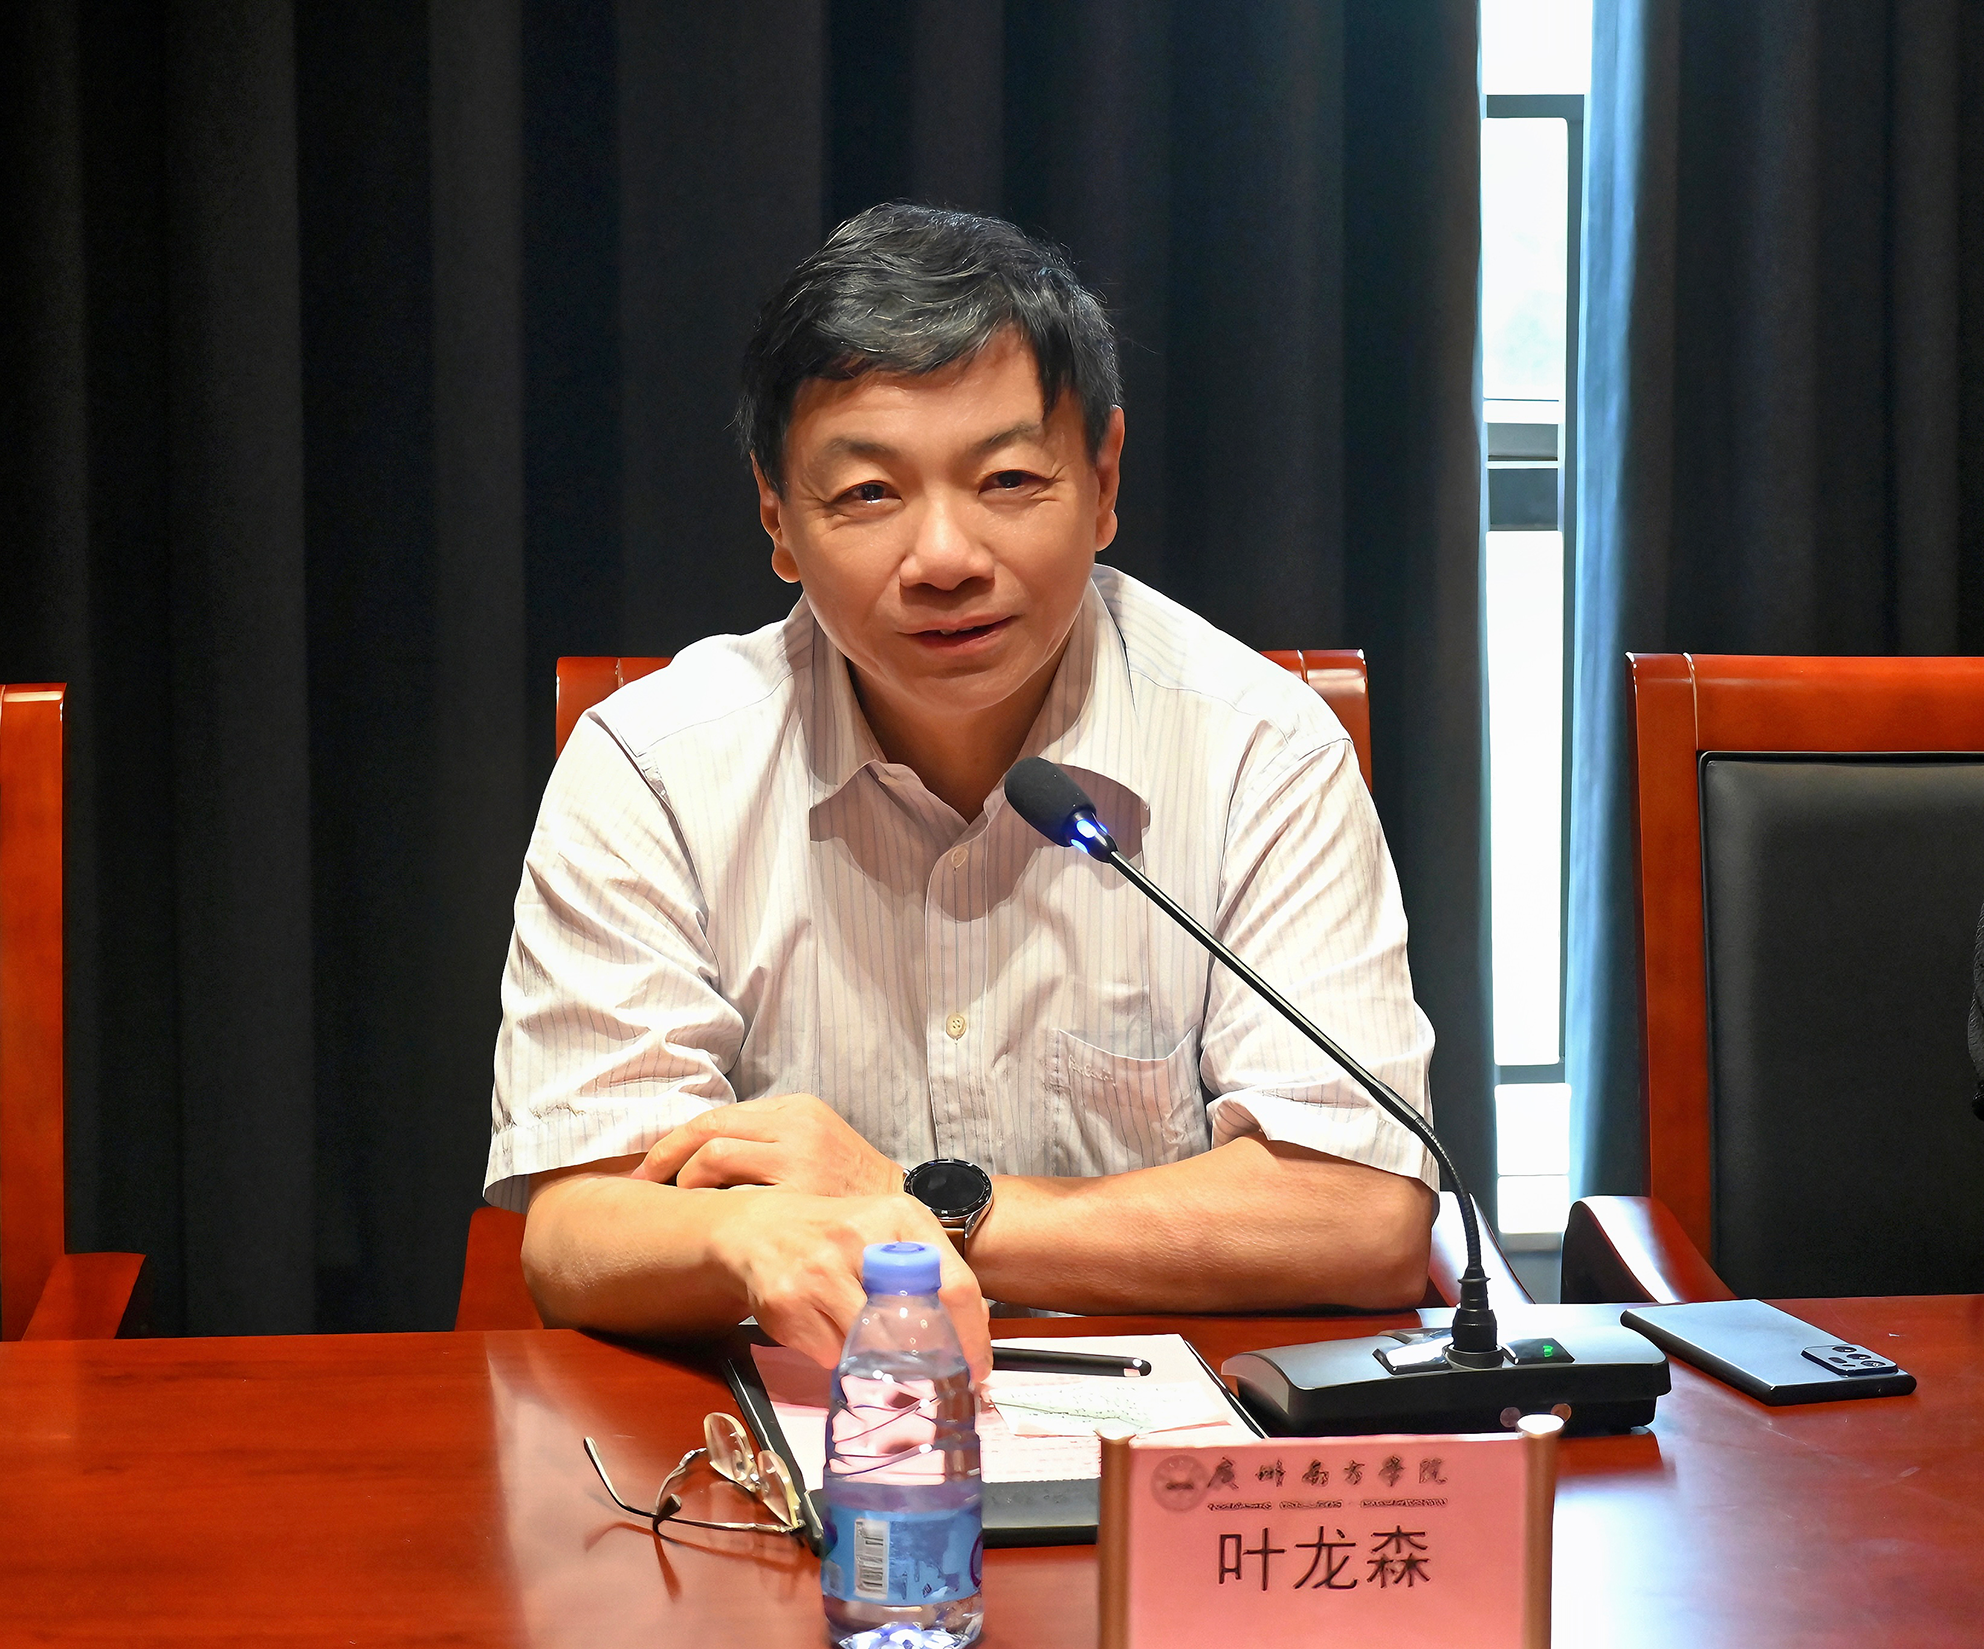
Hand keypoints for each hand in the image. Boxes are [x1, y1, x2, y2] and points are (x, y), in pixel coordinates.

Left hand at [633, 1093, 902, 1198]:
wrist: (901, 1210)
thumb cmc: (849, 1185)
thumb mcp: (816, 1141)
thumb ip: (769, 1140)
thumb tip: (703, 1154)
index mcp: (795, 1109)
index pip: (718, 1116)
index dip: (675, 1142)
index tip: (650, 1168)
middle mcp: (794, 1126)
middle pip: (709, 1131)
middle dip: (666, 1158)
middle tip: (644, 1183)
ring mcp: (798, 1157)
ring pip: (715, 1156)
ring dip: (687, 1182)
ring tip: (682, 1204)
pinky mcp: (802, 1191)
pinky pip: (740, 1194)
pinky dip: (716, 1205)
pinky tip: (711, 1222)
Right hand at [704, 1188, 992, 1380]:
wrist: (758, 1230)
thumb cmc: (836, 1236)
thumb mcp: (889, 1231)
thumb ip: (931, 1271)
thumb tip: (972, 1330)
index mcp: (898, 1217)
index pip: (956, 1286)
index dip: (972, 1338)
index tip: (977, 1369)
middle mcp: (859, 1237)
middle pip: (915, 1323)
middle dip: (927, 1358)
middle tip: (933, 1374)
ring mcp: (820, 1271)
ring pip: (871, 1347)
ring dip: (874, 1358)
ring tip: (865, 1341)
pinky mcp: (787, 1304)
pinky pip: (830, 1356)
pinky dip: (835, 1355)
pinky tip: (825, 1327)